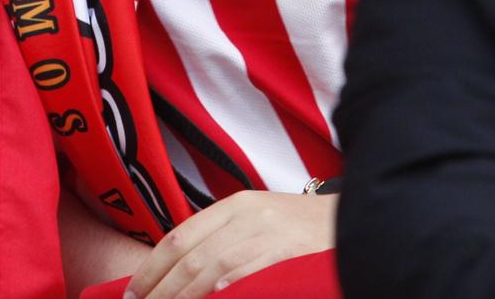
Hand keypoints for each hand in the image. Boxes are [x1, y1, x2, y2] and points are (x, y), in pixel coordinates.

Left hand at [122, 190, 335, 298]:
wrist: (362, 220)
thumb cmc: (306, 232)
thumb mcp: (260, 224)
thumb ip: (223, 241)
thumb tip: (181, 274)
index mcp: (235, 205)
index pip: (178, 237)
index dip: (151, 268)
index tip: (132, 294)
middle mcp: (248, 216)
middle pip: (189, 257)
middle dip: (160, 289)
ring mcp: (269, 234)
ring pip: (211, 271)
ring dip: (182, 297)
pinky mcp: (288, 255)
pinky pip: (244, 277)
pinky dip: (221, 293)